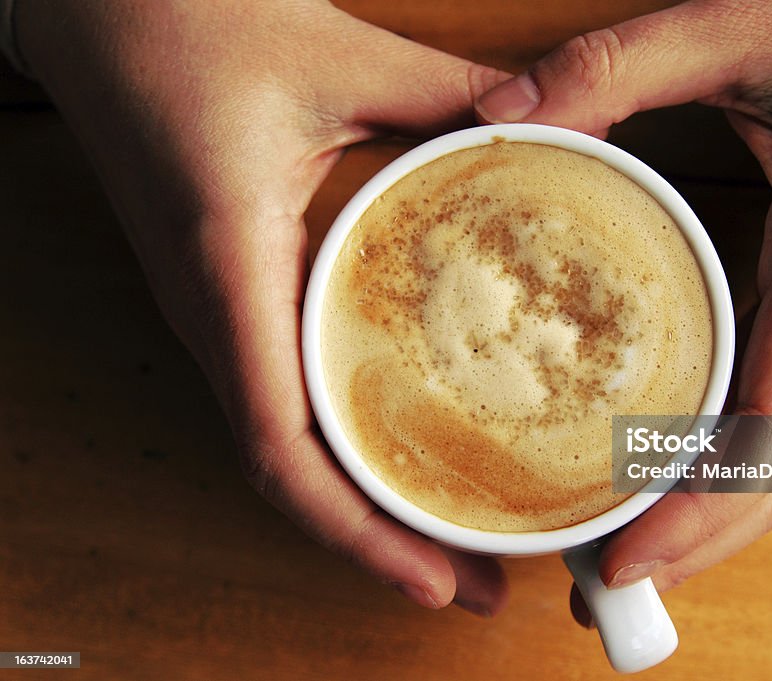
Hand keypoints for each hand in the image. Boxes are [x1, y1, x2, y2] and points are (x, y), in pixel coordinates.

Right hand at [18, 0, 509, 616]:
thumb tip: (545, 124)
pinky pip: (284, 399)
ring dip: (363, 505)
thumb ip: (448, 92)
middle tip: (478, 579)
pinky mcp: (231, 299)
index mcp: (230, 270)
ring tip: (451, 541)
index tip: (433, 579)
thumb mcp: (334, 56)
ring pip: (287, 447)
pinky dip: (341, 449)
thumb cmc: (185, 27)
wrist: (97, 16)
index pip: (280, 445)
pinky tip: (399, 455)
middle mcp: (217, 316)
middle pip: (293, 474)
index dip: (355, 529)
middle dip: (379, 542)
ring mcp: (218, 315)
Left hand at [475, 0, 771, 624]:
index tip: (627, 555)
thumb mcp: (744, 21)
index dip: (705, 505)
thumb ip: (619, 66)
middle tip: (593, 576)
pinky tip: (662, 472)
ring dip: (710, 513)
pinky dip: (724, 462)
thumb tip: (503, 114)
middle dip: (697, 539)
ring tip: (614, 545)